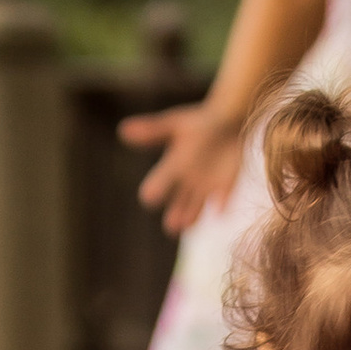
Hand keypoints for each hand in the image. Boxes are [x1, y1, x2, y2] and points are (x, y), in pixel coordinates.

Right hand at [119, 102, 244, 234]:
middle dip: (175, 215)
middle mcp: (187, 183)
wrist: (228, 123)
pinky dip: (222, 204)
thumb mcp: (174, 125)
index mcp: (173, 168)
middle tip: (171, 226)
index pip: (160, 182)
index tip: (149, 197)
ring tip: (186, 224)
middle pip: (179, 204)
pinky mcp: (227, 186)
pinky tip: (220, 211)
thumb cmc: (197, 125)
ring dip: (192, 216)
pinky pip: (224, 198)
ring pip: (196, 208)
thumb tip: (122, 130)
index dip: (156, 188)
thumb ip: (152, 130)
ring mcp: (207, 187)